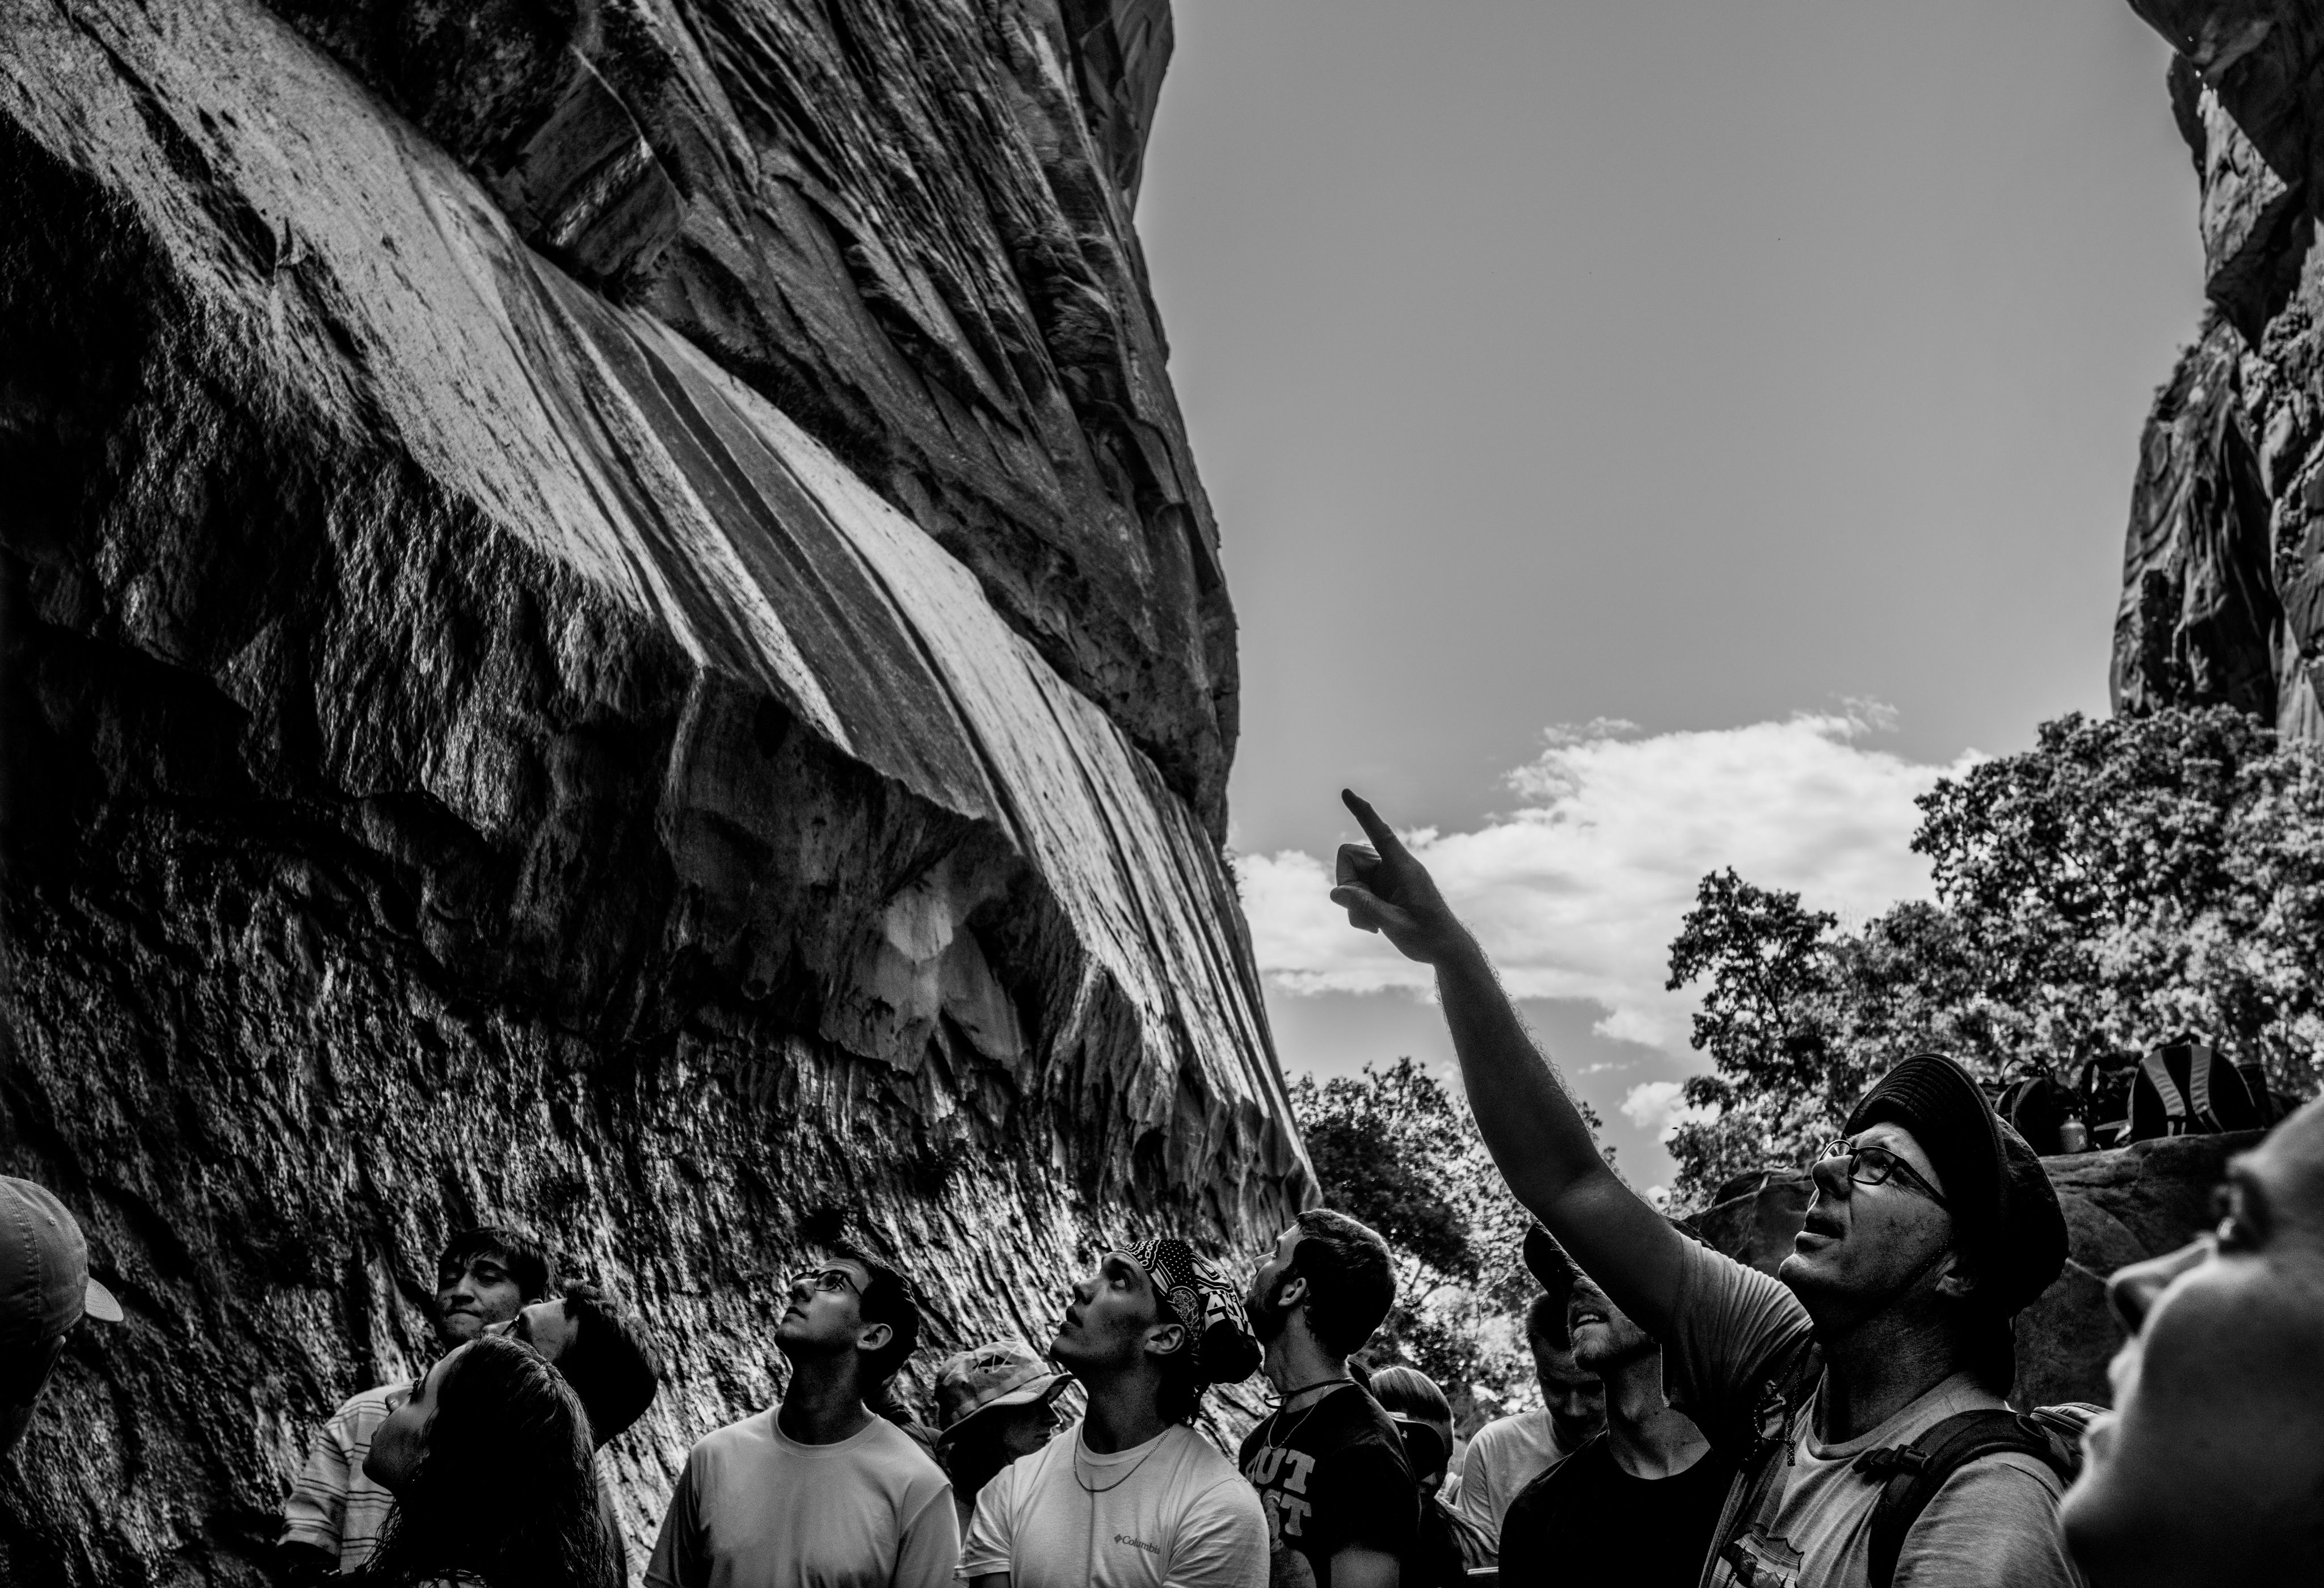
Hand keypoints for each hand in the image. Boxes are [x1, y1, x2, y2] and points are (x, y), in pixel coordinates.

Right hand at [1329, 789, 1466, 965]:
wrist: (1445, 950)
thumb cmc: (1428, 936)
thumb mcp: (1396, 924)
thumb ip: (1366, 907)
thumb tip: (1335, 892)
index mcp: (1404, 867)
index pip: (1380, 832)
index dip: (1362, 812)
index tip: (1346, 792)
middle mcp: (1393, 866)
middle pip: (1350, 857)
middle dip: (1347, 882)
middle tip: (1362, 911)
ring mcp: (1386, 877)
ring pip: (1350, 877)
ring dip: (1353, 902)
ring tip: (1372, 925)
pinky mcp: (1382, 889)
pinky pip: (1355, 891)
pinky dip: (1357, 909)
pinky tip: (1373, 927)